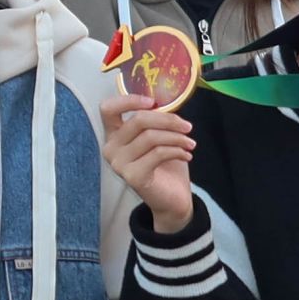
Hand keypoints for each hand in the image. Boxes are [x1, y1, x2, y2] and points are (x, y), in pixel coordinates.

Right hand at [99, 92, 197, 235]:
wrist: (171, 199)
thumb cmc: (165, 165)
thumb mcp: (160, 136)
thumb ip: (156, 120)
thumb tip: (166, 102)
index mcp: (113, 134)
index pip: (108, 109)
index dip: (129, 100)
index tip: (153, 102)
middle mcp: (110, 148)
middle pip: (138, 120)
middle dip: (168, 120)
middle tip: (188, 126)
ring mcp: (119, 164)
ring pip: (151, 137)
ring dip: (177, 137)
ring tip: (190, 143)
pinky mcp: (132, 176)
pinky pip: (158, 154)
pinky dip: (177, 151)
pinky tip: (187, 155)